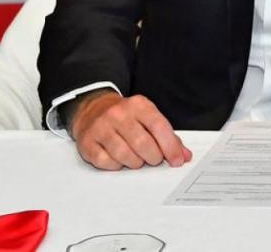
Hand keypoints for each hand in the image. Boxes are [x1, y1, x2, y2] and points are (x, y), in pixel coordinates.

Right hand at [69, 90, 192, 170]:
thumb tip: (183, 156)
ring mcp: (101, 127)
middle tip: (154, 159)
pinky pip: (106, 162)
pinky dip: (117, 166)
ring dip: (135, 163)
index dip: (171, 146)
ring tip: (137, 159)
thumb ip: (168, 136)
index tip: (177, 160)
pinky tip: (120, 159)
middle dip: (153, 157)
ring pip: (124, 154)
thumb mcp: (148, 117)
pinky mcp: (87, 142)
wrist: (92, 109)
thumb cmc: (126, 117)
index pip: (159, 126)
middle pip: (142, 143)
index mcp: (139, 105)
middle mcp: (118, 114)